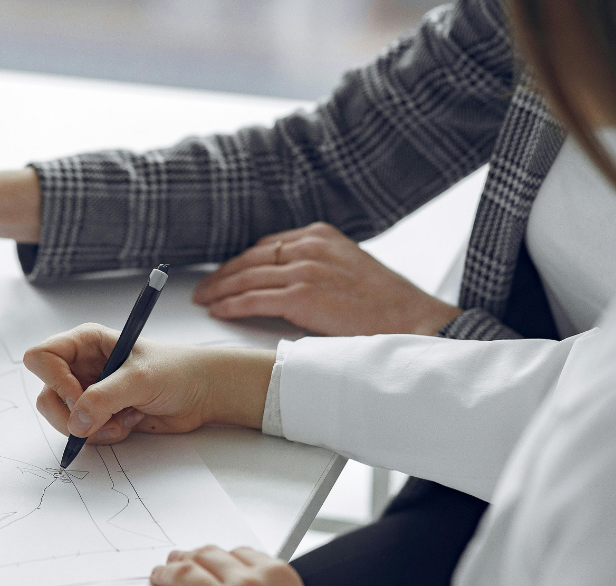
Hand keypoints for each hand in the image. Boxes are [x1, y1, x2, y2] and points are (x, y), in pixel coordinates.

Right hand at [23, 324, 274, 444]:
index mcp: (84, 343)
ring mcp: (87, 393)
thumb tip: (76, 423)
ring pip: (62, 419)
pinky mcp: (98, 415)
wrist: (202, 394)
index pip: (41, 357)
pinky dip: (103, 436)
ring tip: (124, 420)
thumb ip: (105, 398)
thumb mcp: (140, 379)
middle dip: (72, 415)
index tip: (80, 398)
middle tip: (102, 419)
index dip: (54, 381)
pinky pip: (82, 434)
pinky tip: (129, 423)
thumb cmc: (176, 371)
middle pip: (46, 395)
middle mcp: (80, 366)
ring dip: (92, 428)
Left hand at [141, 546, 376, 585]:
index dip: (216, 556)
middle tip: (175, 562)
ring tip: (157, 576)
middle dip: (187, 558)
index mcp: (279, 577)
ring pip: (183, 576)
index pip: (237, 552)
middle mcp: (251, 585)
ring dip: (165, 573)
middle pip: (206, 557)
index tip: (206, 559)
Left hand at [192, 222, 460, 335]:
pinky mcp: (302, 296)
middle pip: (250, 258)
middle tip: (203, 288)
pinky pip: (253, 299)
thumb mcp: (349, 268)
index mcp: (321, 235)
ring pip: (246, 277)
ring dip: (219, 290)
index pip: (266, 244)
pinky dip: (231, 305)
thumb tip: (288, 282)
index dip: (240, 261)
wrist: (412, 319)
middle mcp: (310, 247)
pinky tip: (218, 311)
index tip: (225, 272)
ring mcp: (305, 269)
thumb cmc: (385, 304)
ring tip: (203, 300)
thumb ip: (319, 266)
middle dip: (223, 274)